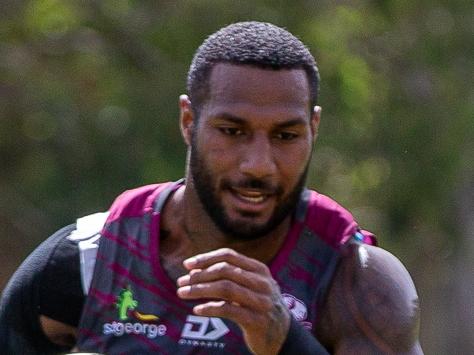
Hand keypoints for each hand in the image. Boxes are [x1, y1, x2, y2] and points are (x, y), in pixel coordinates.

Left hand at [176, 248, 290, 354]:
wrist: (282, 335)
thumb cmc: (259, 307)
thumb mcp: (253, 286)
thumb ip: (233, 275)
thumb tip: (196, 269)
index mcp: (260, 270)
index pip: (229, 256)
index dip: (206, 258)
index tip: (187, 264)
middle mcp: (262, 283)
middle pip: (225, 270)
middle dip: (199, 275)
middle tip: (182, 281)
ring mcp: (261, 302)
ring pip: (225, 288)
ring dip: (200, 290)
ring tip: (183, 293)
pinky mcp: (257, 321)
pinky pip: (228, 310)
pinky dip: (210, 308)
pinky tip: (197, 310)